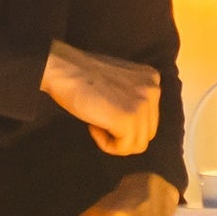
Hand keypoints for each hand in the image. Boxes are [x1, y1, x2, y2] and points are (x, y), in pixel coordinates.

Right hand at [42, 41, 163, 156]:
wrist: (63, 68)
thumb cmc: (82, 76)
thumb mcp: (119, 82)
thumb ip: (132, 98)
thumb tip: (133, 125)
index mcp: (152, 79)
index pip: (149, 118)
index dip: (124, 122)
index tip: (104, 111)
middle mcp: (153, 90)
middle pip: (147, 133)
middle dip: (123, 134)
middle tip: (99, 119)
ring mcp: (143, 104)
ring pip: (137, 144)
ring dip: (114, 140)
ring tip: (96, 122)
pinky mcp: (128, 118)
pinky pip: (123, 148)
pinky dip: (106, 144)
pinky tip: (93, 125)